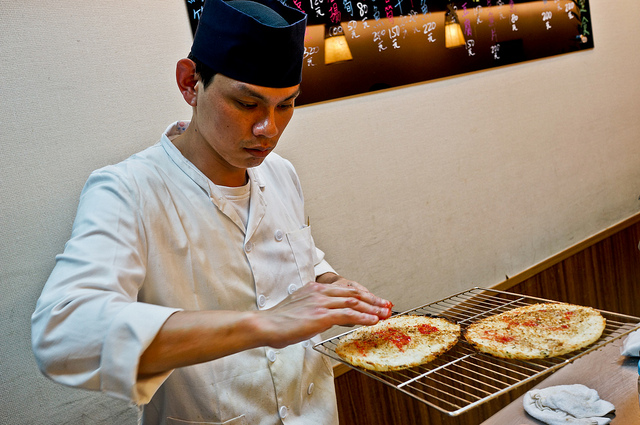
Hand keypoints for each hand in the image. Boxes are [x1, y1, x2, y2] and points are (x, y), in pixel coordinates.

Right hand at [257, 277, 392, 348]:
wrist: (265, 324)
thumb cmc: (278, 321)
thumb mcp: (299, 309)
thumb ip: (315, 309)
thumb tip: (328, 317)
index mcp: (314, 289)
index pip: (344, 288)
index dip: (362, 294)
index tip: (373, 300)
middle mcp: (319, 292)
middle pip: (353, 292)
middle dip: (372, 299)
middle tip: (386, 305)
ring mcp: (321, 303)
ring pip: (354, 301)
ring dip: (372, 307)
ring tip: (384, 313)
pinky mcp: (321, 315)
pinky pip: (348, 314)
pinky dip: (363, 317)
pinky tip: (372, 321)